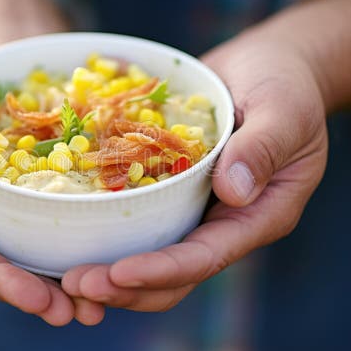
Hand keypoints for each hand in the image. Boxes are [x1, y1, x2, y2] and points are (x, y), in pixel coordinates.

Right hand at [0, 37, 104, 325]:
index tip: (35, 298)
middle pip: (0, 266)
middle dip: (36, 294)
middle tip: (77, 314)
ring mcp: (1, 210)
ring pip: (29, 255)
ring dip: (62, 284)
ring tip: (102, 306)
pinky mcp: (33, 196)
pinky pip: (53, 225)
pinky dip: (78, 246)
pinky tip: (113, 260)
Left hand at [61, 0, 350, 312]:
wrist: (269, 65)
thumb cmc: (286, 84)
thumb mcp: (284, 109)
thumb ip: (263, 147)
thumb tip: (233, 192)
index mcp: (259, 216)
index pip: (208, 256)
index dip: (163, 270)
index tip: (118, 273)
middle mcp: (224, 224)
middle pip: (173, 274)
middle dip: (125, 286)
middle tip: (75, 283)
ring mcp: (195, 210)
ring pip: (150, 255)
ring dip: (108, 270)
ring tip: (63, 275)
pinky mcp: (170, 190)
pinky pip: (136, 218)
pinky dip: (104, 230)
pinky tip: (66, 229)